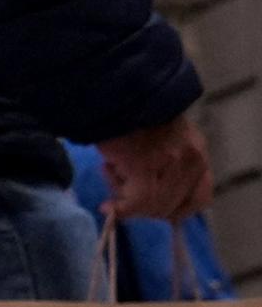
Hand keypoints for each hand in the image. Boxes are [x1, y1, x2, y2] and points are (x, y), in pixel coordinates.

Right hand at [97, 113, 213, 222]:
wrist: (116, 97)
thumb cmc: (132, 116)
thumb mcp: (161, 139)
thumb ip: (164, 164)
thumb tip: (143, 198)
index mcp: (196, 150)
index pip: (200, 197)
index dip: (177, 210)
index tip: (153, 210)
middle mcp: (192, 158)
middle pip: (174, 206)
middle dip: (146, 207)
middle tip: (122, 190)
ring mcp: (171, 164)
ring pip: (154, 206)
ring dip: (129, 200)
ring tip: (112, 178)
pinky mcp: (146, 168)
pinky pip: (135, 203)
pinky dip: (120, 210)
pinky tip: (107, 207)